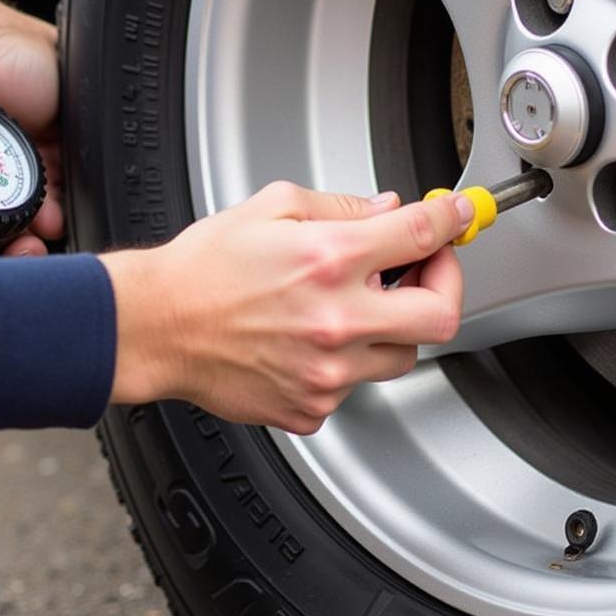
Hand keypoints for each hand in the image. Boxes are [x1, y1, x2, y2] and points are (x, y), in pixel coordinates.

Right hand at [99, 181, 472, 433]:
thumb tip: (386, 212)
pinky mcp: (310, 407)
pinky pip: (355, 387)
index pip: (421, 236)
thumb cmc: (202, 271)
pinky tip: (313, 342)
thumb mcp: (272, 210)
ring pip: (400, 356)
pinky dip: (346, 363)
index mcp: (328, 261)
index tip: (459, 218)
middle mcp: (335, 322)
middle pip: (439, 316)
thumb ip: (340, 208)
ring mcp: (326, 373)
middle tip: (425, 271)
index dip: (452, 222)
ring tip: (356, 308)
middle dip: (444, 286)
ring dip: (393, 328)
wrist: (156, 327)